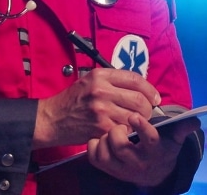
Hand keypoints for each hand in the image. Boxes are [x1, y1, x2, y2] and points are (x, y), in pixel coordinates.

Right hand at [34, 68, 160, 146]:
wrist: (52, 119)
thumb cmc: (71, 100)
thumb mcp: (89, 80)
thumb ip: (112, 81)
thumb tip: (139, 87)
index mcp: (100, 75)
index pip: (135, 79)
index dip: (149, 89)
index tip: (154, 97)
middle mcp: (102, 90)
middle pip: (139, 99)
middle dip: (148, 107)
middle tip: (147, 112)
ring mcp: (102, 110)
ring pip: (135, 116)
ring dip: (140, 121)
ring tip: (136, 121)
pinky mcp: (101, 127)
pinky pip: (125, 129)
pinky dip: (129, 131)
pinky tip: (125, 130)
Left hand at [87, 114, 201, 186]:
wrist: (155, 174)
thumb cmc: (164, 149)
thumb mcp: (176, 139)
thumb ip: (183, 128)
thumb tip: (195, 120)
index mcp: (155, 151)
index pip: (149, 140)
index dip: (141, 127)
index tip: (135, 115)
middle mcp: (138, 162)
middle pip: (121, 147)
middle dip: (117, 132)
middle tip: (120, 125)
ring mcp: (122, 169)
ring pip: (106, 154)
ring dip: (104, 139)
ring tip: (111, 131)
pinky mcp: (109, 170)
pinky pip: (95, 159)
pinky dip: (94, 146)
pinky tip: (101, 138)